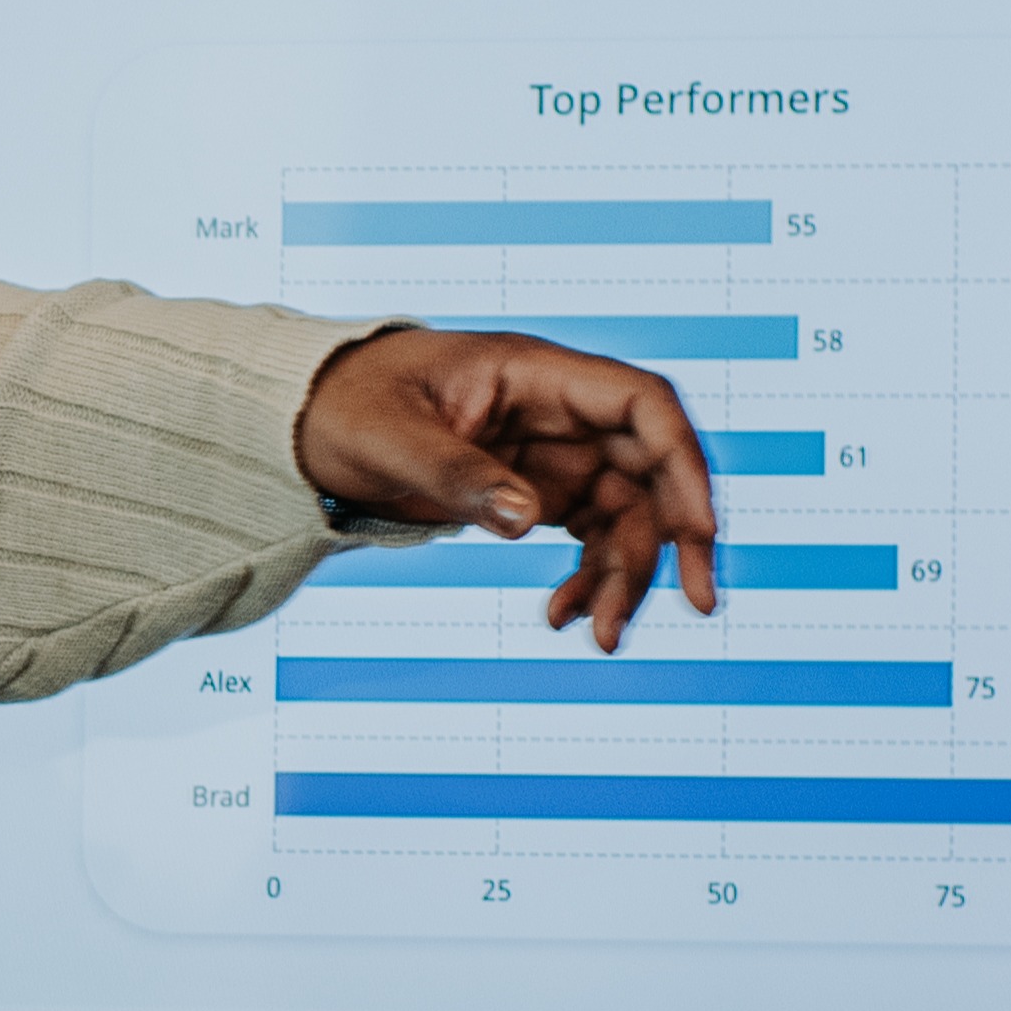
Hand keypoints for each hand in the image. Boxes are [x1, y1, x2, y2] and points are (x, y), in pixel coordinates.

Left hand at [291, 325, 721, 645]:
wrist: (312, 422)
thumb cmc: (346, 407)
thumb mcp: (389, 440)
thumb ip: (457, 476)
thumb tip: (527, 520)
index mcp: (534, 374)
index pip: (641, 404)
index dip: (681, 463)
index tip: (697, 530)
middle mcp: (558, 412)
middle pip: (650, 467)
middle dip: (677, 536)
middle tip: (698, 605)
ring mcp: (554, 453)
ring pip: (625, 514)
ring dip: (627, 576)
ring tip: (602, 636)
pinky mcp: (538, 492)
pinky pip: (589, 538)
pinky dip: (588, 580)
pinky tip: (562, 617)